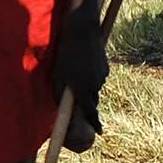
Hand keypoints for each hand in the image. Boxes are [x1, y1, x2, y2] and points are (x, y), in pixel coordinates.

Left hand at [58, 0, 109, 153]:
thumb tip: (62, 106)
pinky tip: (84, 63)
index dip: (95, 123)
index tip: (100, 132)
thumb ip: (59, 93)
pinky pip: (98, 77)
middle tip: (76, 92)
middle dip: (85, 101)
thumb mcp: (57, 74)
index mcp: (83, 89)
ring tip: (76, 71)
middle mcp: (95, 85)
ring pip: (94, 87)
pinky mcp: (105, 67)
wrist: (82, 31)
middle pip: (92, 100)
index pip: (91, 112)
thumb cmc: (65, 53)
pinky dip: (91, 75)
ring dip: (87, 85)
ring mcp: (102, 75)